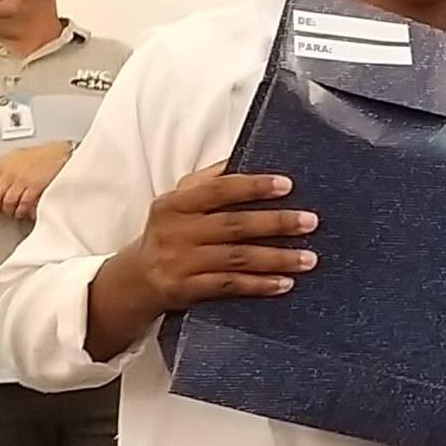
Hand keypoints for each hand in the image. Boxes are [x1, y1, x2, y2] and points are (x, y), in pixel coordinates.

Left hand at [0, 141, 71, 219]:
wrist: (61, 154)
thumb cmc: (40, 154)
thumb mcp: (14, 154)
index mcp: (2, 165)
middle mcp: (9, 173)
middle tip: (1, 209)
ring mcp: (21, 181)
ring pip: (7, 202)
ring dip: (9, 210)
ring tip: (14, 212)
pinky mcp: (34, 187)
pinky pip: (23, 204)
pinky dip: (22, 211)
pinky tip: (24, 212)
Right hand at [126, 161, 318, 313]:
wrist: (135, 280)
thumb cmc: (169, 234)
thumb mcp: (179, 203)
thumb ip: (209, 182)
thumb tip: (246, 156)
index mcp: (176, 203)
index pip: (219, 189)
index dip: (254, 186)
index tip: (287, 185)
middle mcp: (176, 231)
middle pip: (234, 225)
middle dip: (276, 223)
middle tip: (310, 222)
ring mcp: (180, 262)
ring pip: (236, 258)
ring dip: (276, 258)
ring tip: (308, 258)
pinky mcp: (185, 289)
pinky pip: (229, 285)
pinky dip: (259, 285)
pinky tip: (284, 283)